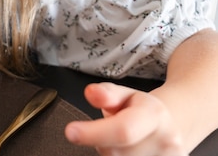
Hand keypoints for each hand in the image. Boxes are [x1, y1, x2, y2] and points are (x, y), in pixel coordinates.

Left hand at [65, 82, 186, 155]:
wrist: (170, 128)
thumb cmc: (140, 110)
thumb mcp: (124, 94)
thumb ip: (106, 93)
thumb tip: (91, 92)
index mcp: (154, 115)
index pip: (123, 130)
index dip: (93, 133)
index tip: (71, 132)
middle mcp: (166, 141)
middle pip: (115, 153)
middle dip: (102, 143)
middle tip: (107, 133)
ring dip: (112, 155)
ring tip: (120, 143)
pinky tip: (126, 151)